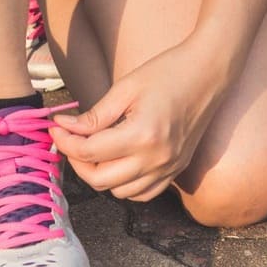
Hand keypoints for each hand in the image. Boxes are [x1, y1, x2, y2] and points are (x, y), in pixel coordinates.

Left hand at [50, 38, 232, 201]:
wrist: (209, 72)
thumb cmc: (168, 72)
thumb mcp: (125, 88)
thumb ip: (94, 116)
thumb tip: (65, 127)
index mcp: (142, 135)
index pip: (89, 152)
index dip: (65, 141)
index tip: (56, 127)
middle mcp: (157, 159)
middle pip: (100, 180)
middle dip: (77, 161)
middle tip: (70, 139)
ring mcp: (169, 168)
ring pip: (119, 192)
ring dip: (100, 175)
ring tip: (94, 150)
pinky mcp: (176, 170)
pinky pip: (143, 194)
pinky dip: (124, 185)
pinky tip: (118, 163)